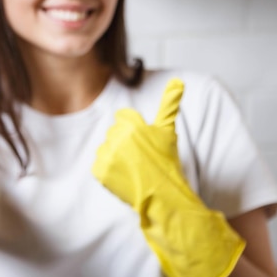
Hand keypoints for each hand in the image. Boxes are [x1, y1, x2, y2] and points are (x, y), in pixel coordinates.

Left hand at [92, 78, 244, 276]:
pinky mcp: (99, 171)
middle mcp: (116, 137)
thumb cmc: (166, 162)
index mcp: (131, 124)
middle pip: (113, 132)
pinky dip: (108, 169)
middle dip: (124, 142)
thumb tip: (178, 80)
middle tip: (140, 157)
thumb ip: (170, 103)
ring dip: (115, 155)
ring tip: (132, 167)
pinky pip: (98, 164)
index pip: (122, 117)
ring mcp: (107, 155)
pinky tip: (123, 174)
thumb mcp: (168, 131)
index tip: (142, 142)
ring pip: (105, 147)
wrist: (162, 196)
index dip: (133, 129)